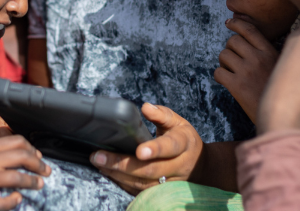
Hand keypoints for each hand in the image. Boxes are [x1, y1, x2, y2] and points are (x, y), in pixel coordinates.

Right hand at [0, 135, 50, 209]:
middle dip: (38, 164)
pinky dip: (12, 201)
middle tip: (46, 171)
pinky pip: (0, 201)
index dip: (32, 149)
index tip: (38, 157)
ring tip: (39, 184)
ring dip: (32, 181)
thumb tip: (11, 150)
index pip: (17, 142)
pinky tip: (17, 199)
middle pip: (21, 156)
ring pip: (16, 177)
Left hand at [89, 103, 203, 194]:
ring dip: (119, 175)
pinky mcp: (161, 192)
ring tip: (99, 163)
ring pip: (144, 183)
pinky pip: (141, 190)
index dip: (155, 149)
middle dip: (123, 164)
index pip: (170, 147)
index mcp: (184, 144)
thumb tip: (145, 107)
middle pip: (151, 169)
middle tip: (99, 156)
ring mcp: (171, 182)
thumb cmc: (184, 139)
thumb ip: (161, 114)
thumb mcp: (178, 122)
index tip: (140, 150)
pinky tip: (108, 173)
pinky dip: (123, 183)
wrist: (200, 166)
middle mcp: (178, 166)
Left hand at [213, 18, 278, 122]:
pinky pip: (218, 72)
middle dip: (229, 49)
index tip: (228, 23)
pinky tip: (226, 82)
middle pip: (232, 41)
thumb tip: (252, 42)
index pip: (249, 30)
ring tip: (231, 72)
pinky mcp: (236, 86)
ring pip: (223, 55)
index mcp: (269, 52)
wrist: (284, 116)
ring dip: (224, 63)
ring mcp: (246, 71)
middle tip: (233, 60)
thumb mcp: (282, 67)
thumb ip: (268, 53)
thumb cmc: (283, 92)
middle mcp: (257, 58)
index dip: (236, 23)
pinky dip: (219, 76)